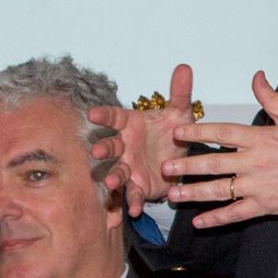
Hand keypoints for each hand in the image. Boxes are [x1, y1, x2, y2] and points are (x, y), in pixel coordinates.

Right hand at [87, 62, 195, 216]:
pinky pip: (133, 195)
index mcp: (131, 124)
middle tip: (96, 150)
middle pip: (110, 146)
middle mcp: (125, 146)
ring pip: (116, 172)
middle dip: (102, 148)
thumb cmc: (172, 134)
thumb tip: (185, 67)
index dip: (103, 116)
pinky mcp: (138, 186)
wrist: (180, 162)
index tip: (92, 113)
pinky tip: (134, 210)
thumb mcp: (180, 114)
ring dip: (112, 178)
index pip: (114, 117)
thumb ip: (180, 93)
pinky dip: (132, 202)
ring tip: (112, 184)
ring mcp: (129, 167)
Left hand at [164, 72, 277, 228]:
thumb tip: (257, 76)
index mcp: (260, 138)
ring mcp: (257, 186)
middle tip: (166, 167)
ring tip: (173, 194)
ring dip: (195, 192)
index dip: (198, 131)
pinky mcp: (264, 206)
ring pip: (220, 190)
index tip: (177, 132)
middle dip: (188, 165)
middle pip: (214, 162)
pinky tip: (198, 221)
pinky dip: (217, 218)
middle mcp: (255, 162)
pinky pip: (236, 213)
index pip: (223, 132)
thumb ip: (271, 98)